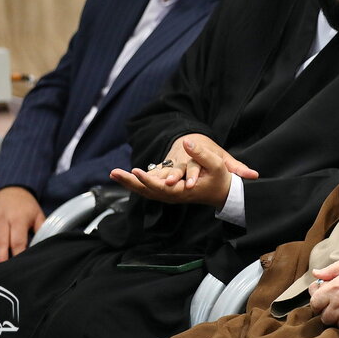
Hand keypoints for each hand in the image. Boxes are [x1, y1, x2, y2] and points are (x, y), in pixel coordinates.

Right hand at [0, 187, 44, 266]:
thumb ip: (41, 229)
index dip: (18, 252)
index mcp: (19, 219)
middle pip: (0, 240)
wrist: (13, 189)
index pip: (18, 239)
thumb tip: (44, 244)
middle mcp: (4, 219)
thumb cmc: (27, 206)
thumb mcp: (38, 214)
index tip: (19, 264)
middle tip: (0, 269)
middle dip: (0, 256)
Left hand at [110, 138, 255, 207]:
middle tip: (114, 172)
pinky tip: (126, 176)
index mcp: (184, 191)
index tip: (135, 171)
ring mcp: (170, 194)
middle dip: (130, 182)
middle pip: (148, 191)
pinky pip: (149, 189)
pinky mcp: (168, 190)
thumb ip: (201, 154)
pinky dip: (136, 183)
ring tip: (114, 173)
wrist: (224, 193)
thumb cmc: (221, 179)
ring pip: (146, 191)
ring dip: (129, 183)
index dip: (148, 180)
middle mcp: (174, 196)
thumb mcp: (217, 164)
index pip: (161, 188)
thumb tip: (186, 142)